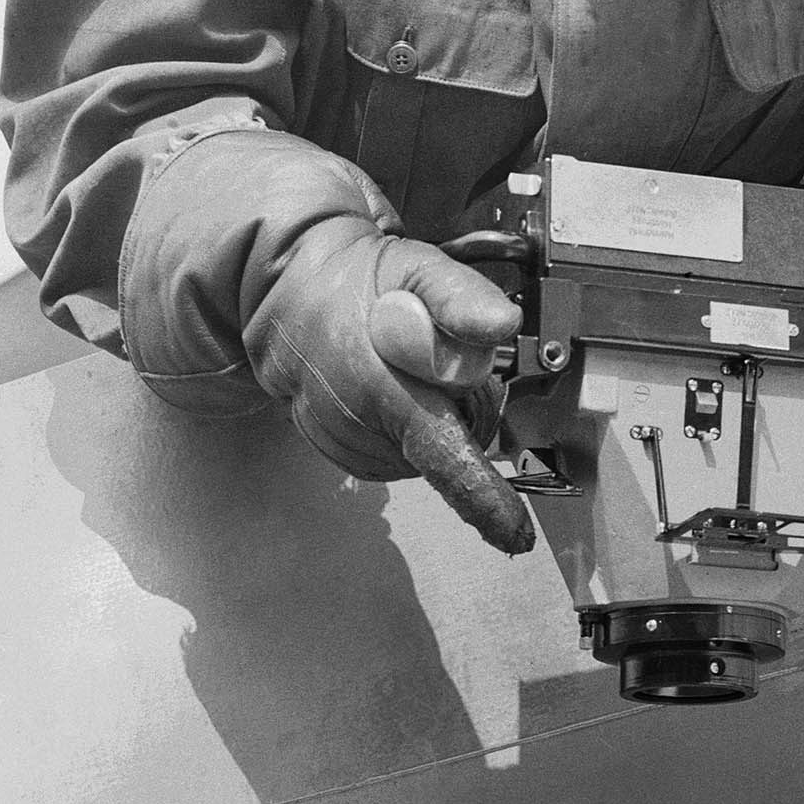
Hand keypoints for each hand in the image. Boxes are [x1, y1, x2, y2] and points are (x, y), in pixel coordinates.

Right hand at [245, 226, 536, 554]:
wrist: (287, 295)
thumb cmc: (359, 281)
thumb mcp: (417, 268)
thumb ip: (460, 297)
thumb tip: (502, 325)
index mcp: (380, 385)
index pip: (443, 456)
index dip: (483, 498)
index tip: (515, 535)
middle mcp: (356, 427)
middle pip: (449, 450)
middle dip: (464, 411)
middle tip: (439, 354)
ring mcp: (344, 445)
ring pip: (424, 456)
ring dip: (434, 422)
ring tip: (408, 368)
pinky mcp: (340, 453)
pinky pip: (398, 456)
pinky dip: (408, 430)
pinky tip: (393, 390)